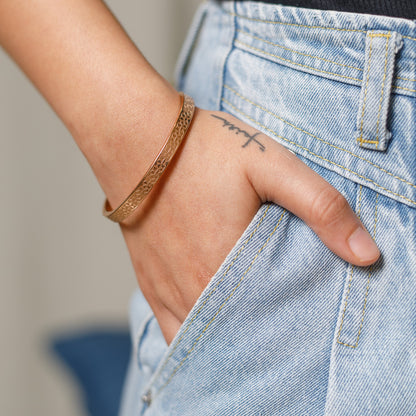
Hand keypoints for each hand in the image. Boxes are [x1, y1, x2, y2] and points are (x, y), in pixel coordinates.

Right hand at [120, 108, 379, 343]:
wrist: (136, 139)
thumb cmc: (203, 149)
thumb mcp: (273, 166)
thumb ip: (322, 208)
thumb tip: (367, 254)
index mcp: (229, 266)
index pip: (275, 319)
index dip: (295, 320)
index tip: (304, 308)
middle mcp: (196, 288)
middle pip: (242, 331)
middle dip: (265, 329)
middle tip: (279, 315)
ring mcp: (168, 290)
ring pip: (208, 338)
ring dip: (232, 336)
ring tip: (250, 322)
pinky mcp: (149, 283)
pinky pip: (173, 330)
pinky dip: (195, 338)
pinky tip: (211, 329)